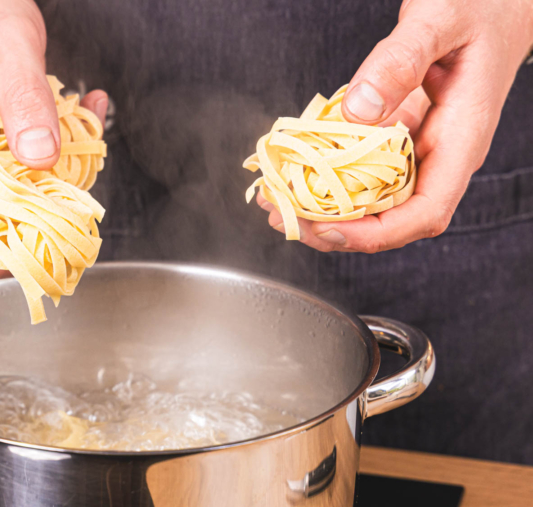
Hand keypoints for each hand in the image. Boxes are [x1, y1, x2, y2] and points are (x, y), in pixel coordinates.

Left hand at [261, 0, 532, 253]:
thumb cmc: (482, 4)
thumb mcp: (442, 19)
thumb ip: (401, 60)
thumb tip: (359, 112)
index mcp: (461, 139)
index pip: (424, 212)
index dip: (375, 233)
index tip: (327, 230)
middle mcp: (439, 153)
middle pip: (390, 217)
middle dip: (334, 227)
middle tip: (281, 214)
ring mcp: (416, 146)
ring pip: (371, 196)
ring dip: (322, 206)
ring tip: (274, 200)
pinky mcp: (396, 132)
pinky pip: (360, 164)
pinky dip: (325, 172)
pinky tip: (292, 167)